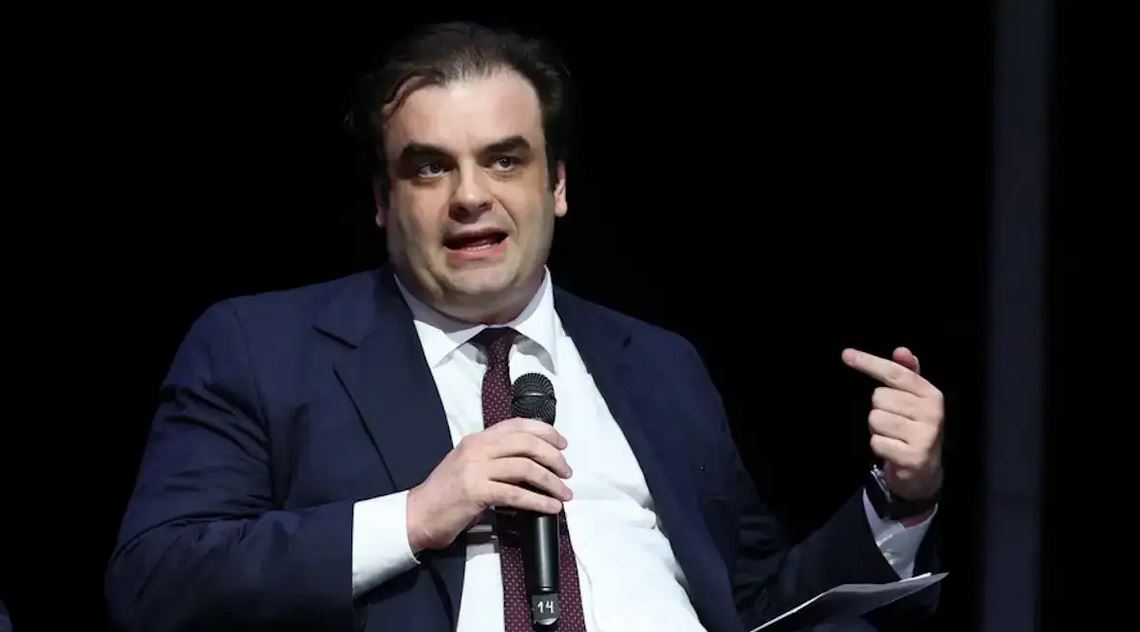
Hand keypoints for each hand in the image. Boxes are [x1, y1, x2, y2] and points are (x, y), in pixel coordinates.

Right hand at [406, 417, 573, 552]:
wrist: (417, 515)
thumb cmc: (447, 495)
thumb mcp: (470, 466)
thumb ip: (495, 458)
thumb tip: (533, 464)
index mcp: (477, 439)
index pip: (517, 425)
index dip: (545, 432)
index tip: (563, 445)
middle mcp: (477, 448)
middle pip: (526, 443)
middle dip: (553, 457)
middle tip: (567, 472)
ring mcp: (475, 468)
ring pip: (525, 467)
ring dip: (551, 481)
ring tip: (565, 493)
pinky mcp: (476, 491)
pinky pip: (516, 493)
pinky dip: (538, 500)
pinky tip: (550, 507)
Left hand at [843, 347, 943, 501]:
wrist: (924, 472)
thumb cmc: (914, 428)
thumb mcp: (914, 400)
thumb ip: (907, 374)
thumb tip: (901, 350)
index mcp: (931, 394)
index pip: (895, 373)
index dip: (869, 362)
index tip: (846, 354)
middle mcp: (931, 413)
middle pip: (879, 397)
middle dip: (879, 409)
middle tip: (894, 422)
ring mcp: (924, 436)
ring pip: (875, 419)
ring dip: (877, 429)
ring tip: (894, 436)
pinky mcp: (913, 457)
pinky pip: (876, 442)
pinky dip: (879, 446)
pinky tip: (893, 450)